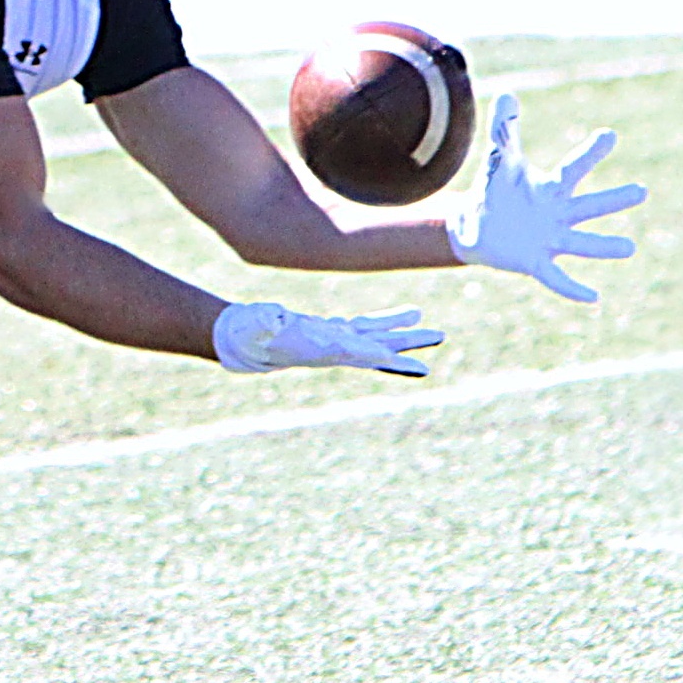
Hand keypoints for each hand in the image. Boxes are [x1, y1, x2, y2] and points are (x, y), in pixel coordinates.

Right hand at [212, 301, 442, 376]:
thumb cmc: (248, 334)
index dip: (390, 359)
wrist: (243, 342)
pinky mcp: (333, 330)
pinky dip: (387, 322)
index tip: (419, 366)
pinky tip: (407, 316)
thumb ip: (264, 321)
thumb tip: (274, 317)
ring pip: (378, 336)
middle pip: (379, 347)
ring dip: (404, 332)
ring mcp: (336, 339)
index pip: (359, 354)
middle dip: (409, 345)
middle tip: (439, 337)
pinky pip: (367, 326)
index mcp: (320, 348)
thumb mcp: (256, 325)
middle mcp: (334, 348)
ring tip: (432, 328)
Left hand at [446, 94, 644, 302]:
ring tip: (629, 247)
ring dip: (604, 247)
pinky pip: (557, 278)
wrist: (475, 227)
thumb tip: (507, 95)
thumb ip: (504, 130)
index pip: (574, 168)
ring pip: (582, 244)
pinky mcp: (535, 262)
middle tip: (640, 191)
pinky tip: (593, 298)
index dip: (590, 153)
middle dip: (612, 200)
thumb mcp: (498, 162)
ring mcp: (551, 239)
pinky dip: (573, 288)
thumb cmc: (495, 192)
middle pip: (588, 206)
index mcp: (553, 189)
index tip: (608, 135)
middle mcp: (559, 214)